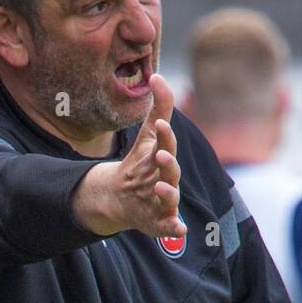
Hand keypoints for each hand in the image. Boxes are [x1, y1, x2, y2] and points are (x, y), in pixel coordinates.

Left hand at [70, 73, 185, 240]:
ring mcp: (164, 202)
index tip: (162, 124)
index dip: (165, 136)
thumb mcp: (148, 136)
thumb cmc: (142, 164)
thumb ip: (158, 108)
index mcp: (165, 158)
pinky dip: (174, 228)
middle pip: (171, 171)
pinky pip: (169, 227)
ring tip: (160, 187)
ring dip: (168, 193)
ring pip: (170, 198)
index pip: (167, 145)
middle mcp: (168, 180)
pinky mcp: (159, 222)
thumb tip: (158, 74)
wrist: (122, 197)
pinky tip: (178, 228)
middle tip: (161, 155)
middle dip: (168, 164)